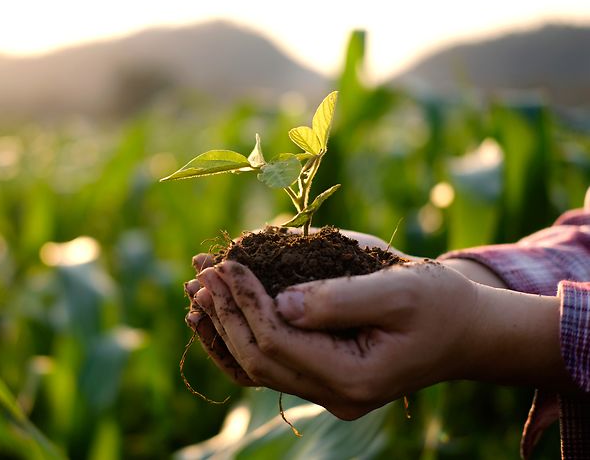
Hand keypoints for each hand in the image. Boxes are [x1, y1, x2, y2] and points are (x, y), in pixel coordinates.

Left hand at [196, 259, 571, 420]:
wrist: (465, 332)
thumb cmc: (439, 304)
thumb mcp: (397, 290)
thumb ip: (339, 298)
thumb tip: (280, 302)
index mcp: (354, 378)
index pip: (278, 341)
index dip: (246, 302)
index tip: (225, 265)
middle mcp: (335, 396)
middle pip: (259, 359)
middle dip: (225, 313)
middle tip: (201, 272)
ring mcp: (327, 393)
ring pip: (256, 367)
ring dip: (223, 327)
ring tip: (195, 292)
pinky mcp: (323, 379)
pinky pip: (269, 364)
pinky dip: (239, 339)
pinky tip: (217, 316)